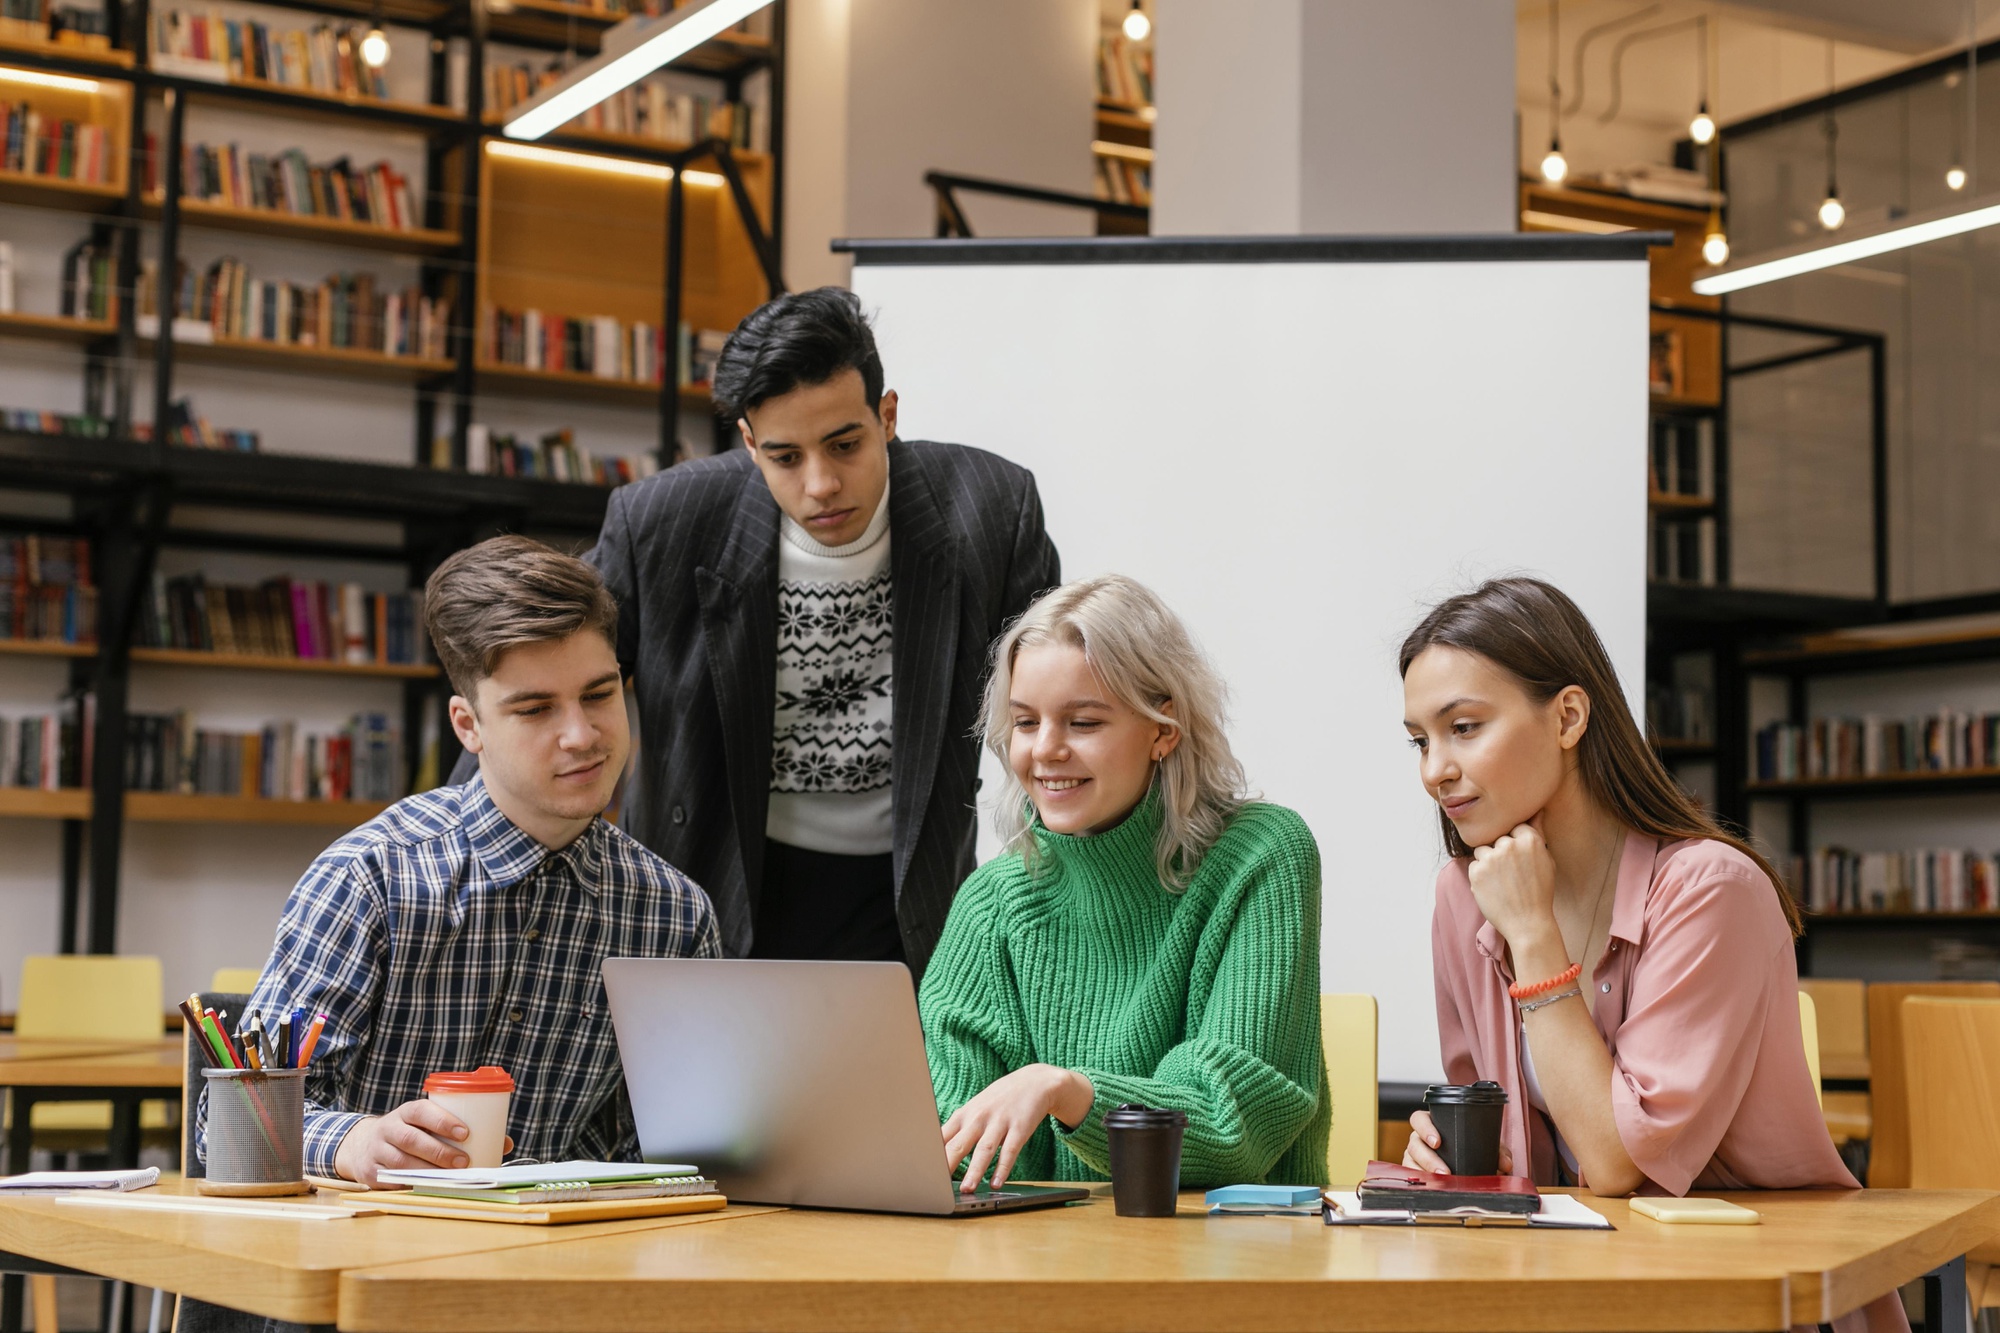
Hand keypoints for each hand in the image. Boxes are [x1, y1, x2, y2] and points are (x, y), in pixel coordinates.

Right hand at [332, 1100, 512, 1186]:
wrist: (365, 1145)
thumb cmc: (413, 1133)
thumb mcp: (430, 1125)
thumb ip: (462, 1131)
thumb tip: (505, 1144)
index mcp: (407, 1112)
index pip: (422, 1111)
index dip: (443, 1120)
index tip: (466, 1133)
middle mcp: (388, 1128)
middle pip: (412, 1139)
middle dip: (440, 1151)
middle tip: (464, 1161)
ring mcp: (377, 1150)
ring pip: (401, 1162)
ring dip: (428, 1170)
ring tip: (451, 1176)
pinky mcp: (371, 1172)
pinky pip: (392, 1180)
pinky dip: (410, 1185)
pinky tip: (428, 1187)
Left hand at [941, 1064, 1093, 1192]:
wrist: (1034, 1081)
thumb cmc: (999, 1100)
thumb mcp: (975, 1110)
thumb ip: (958, 1131)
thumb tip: (937, 1155)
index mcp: (965, 1115)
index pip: (942, 1137)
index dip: (931, 1155)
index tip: (923, 1172)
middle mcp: (979, 1118)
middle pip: (959, 1144)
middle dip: (948, 1165)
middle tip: (938, 1185)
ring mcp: (999, 1122)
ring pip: (984, 1149)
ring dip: (975, 1170)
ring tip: (967, 1189)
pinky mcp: (1019, 1127)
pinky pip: (1010, 1150)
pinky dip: (1003, 1168)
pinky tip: (996, 1183)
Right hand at [1402, 1110, 1512, 1174]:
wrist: (1469, 1163)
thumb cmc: (1469, 1147)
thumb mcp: (1483, 1144)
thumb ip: (1497, 1150)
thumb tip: (1505, 1163)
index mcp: (1432, 1124)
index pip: (1419, 1119)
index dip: (1425, 1129)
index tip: (1437, 1142)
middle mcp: (1420, 1139)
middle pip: (1414, 1144)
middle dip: (1428, 1158)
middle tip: (1444, 1170)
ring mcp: (1415, 1155)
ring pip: (1411, 1161)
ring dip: (1426, 1171)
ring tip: (1443, 1180)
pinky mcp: (1415, 1171)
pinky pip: (1413, 1175)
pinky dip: (1422, 1180)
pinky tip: (1433, 1185)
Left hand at [1466, 821, 1560, 953]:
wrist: (1528, 923)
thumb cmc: (1539, 891)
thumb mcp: (1546, 860)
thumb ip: (1538, 832)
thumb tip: (1537, 809)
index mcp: (1529, 839)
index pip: (1513, 828)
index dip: (1515, 844)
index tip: (1519, 860)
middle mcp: (1509, 845)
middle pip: (1496, 839)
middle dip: (1501, 854)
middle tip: (1512, 876)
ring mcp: (1491, 858)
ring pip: (1482, 851)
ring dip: (1488, 863)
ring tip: (1502, 883)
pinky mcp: (1476, 871)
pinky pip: (1474, 866)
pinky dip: (1480, 877)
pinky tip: (1494, 890)